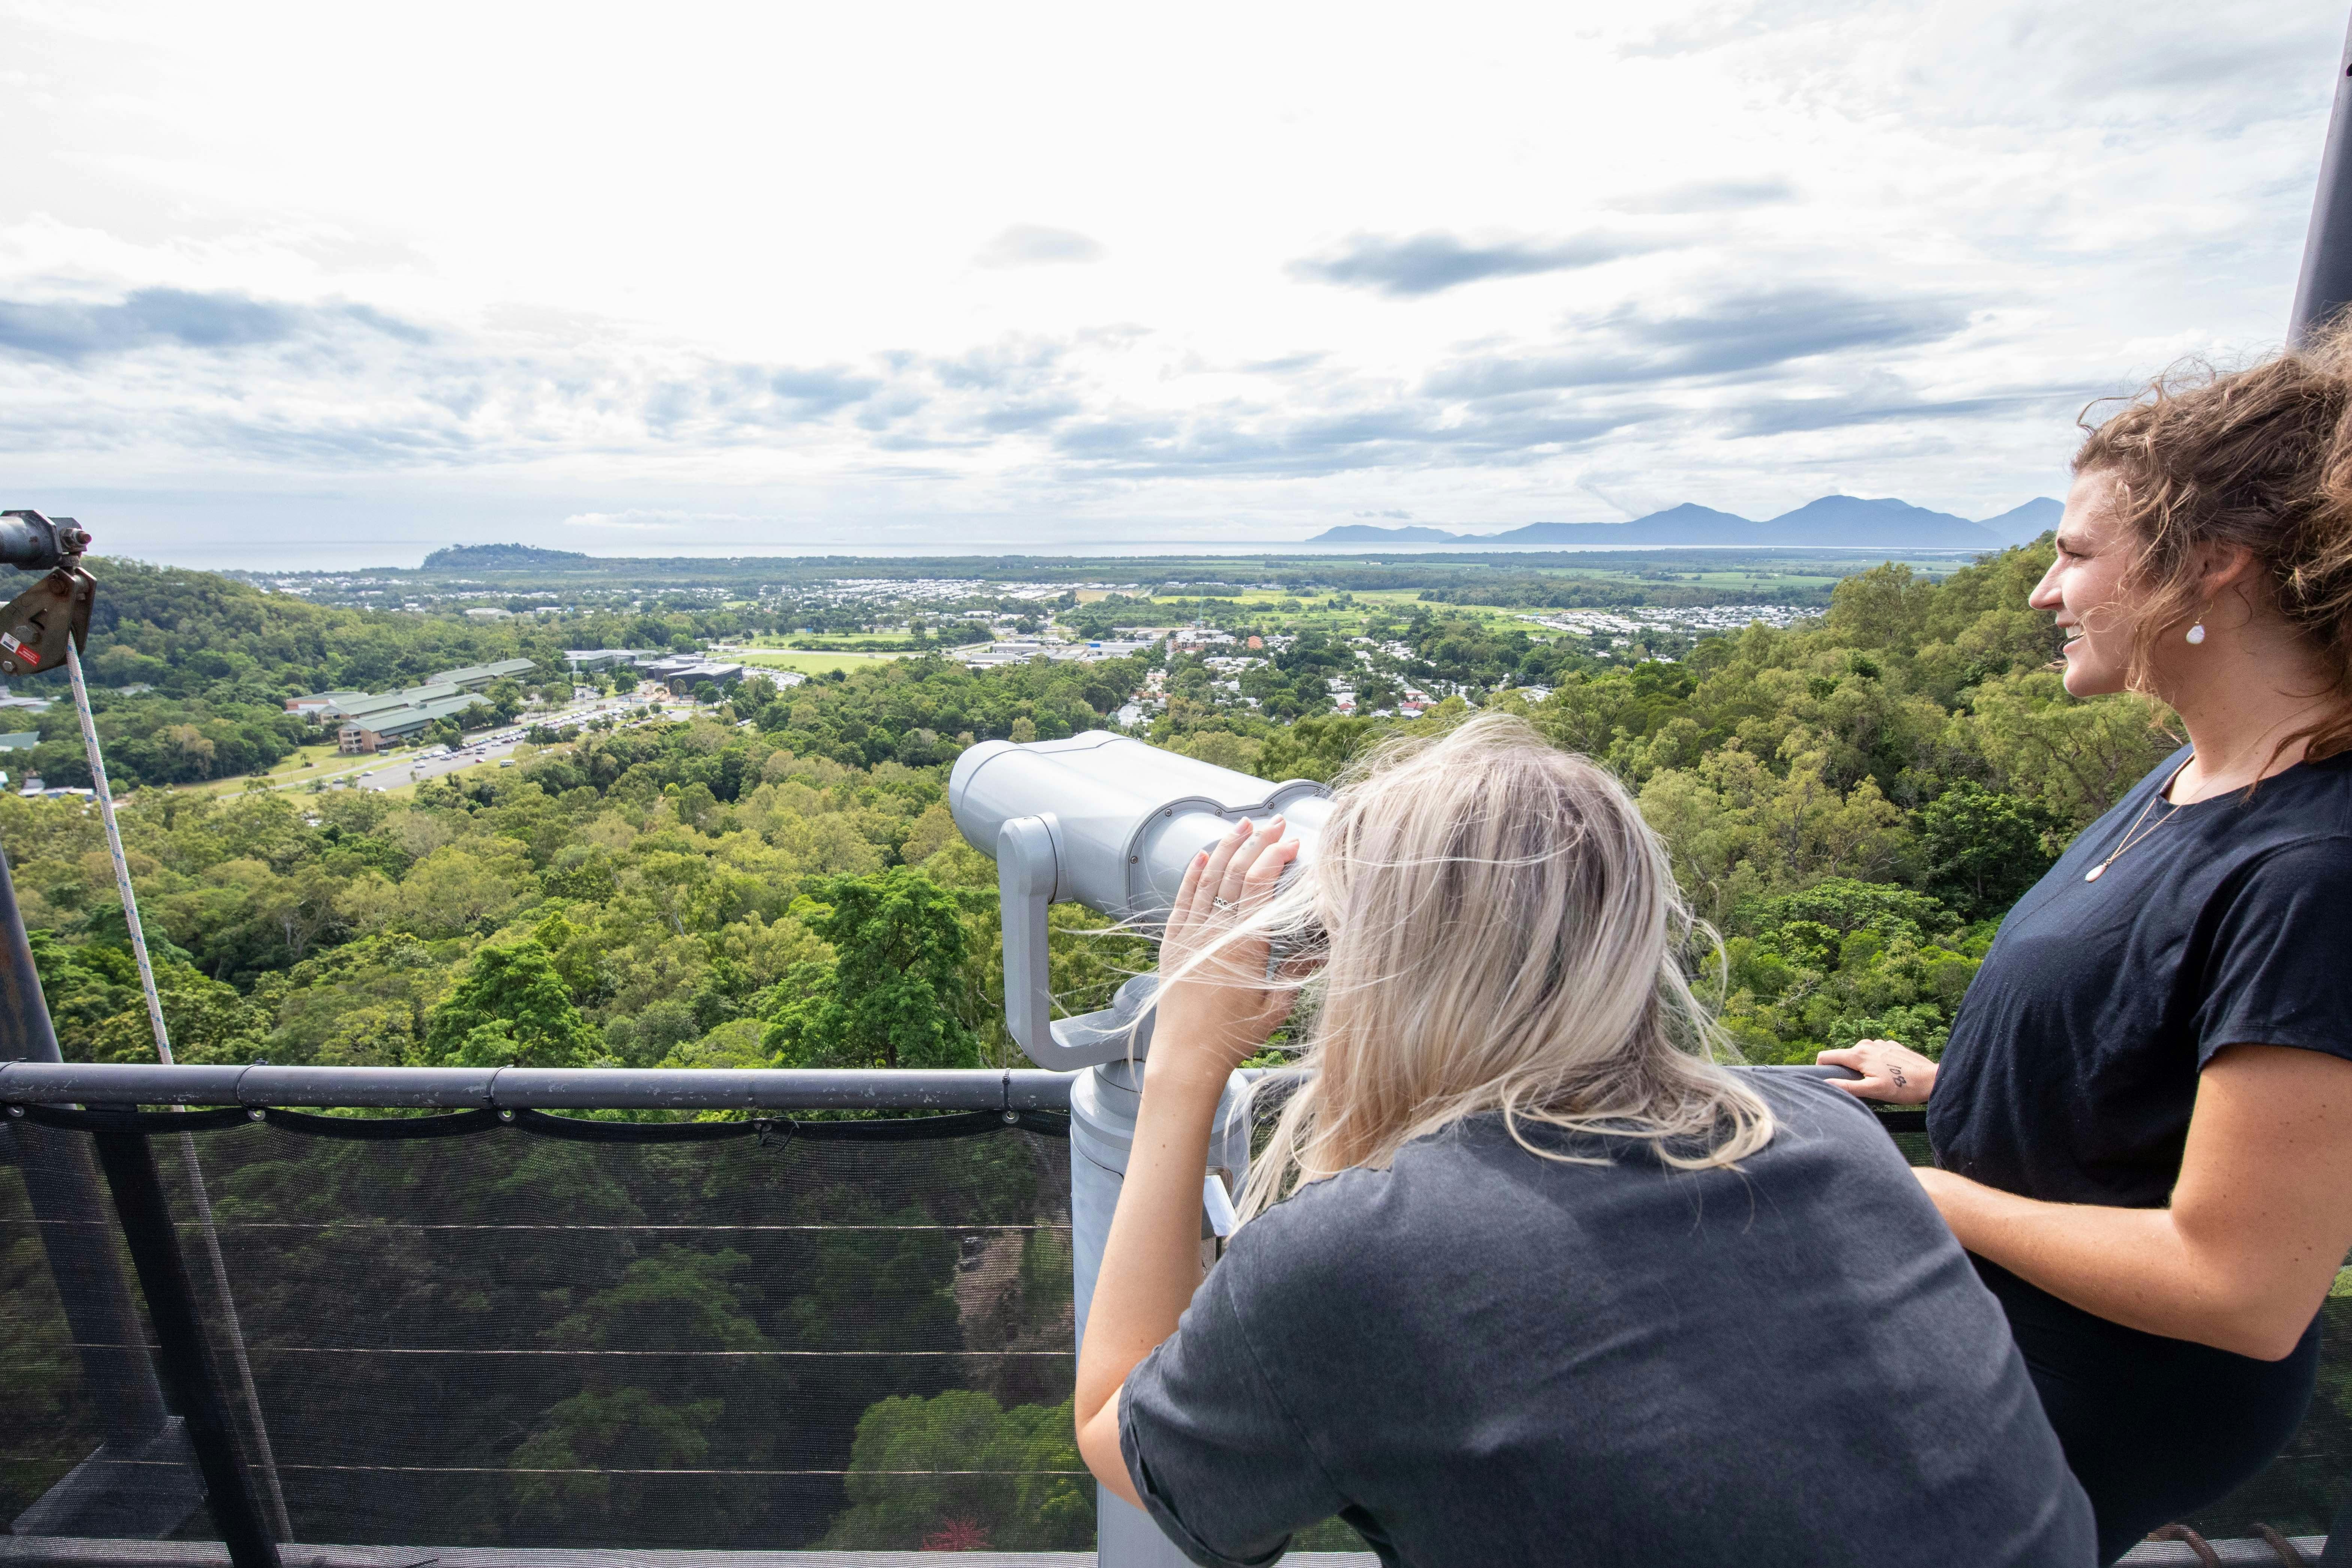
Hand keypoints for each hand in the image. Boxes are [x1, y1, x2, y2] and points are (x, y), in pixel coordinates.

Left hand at [1150, 815, 1301, 1095]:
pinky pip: (1183, 899)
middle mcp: (1215, 931)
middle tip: (1274, 822)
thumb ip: (1297, 973)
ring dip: (1226, 847)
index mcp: (1245, 943)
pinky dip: (1193, 873)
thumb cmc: (1234, 1037)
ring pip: (1209, 878)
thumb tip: (1321, 947)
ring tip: (1242, 824)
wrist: (1187, 1056)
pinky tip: (1203, 855)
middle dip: (1257, 841)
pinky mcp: (1173, 944)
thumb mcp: (1276, 1007)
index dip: (1275, 856)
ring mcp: (1190, 934)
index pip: (1260, 882)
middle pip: (1236, 871)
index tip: (1293, 841)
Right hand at [1817, 1038, 1936, 1103]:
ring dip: (1862, 1066)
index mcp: (1858, 1054)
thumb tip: (1826, 1082)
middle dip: (1845, 1069)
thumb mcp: (1873, 1091)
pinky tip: (1889, 1073)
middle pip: (1844, 1056)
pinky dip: (1875, 1062)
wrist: (1932, 1079)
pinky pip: (1875, 1053)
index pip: (1827, 1055)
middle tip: (1861, 1086)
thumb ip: (1847, 1086)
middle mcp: (1867, 1044)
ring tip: (1877, 1080)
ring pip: (1860, 1054)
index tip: (1827, 1079)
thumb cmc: (1903, 1088)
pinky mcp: (1891, 1045)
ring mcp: (1880, 1043)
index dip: (1822, 1067)